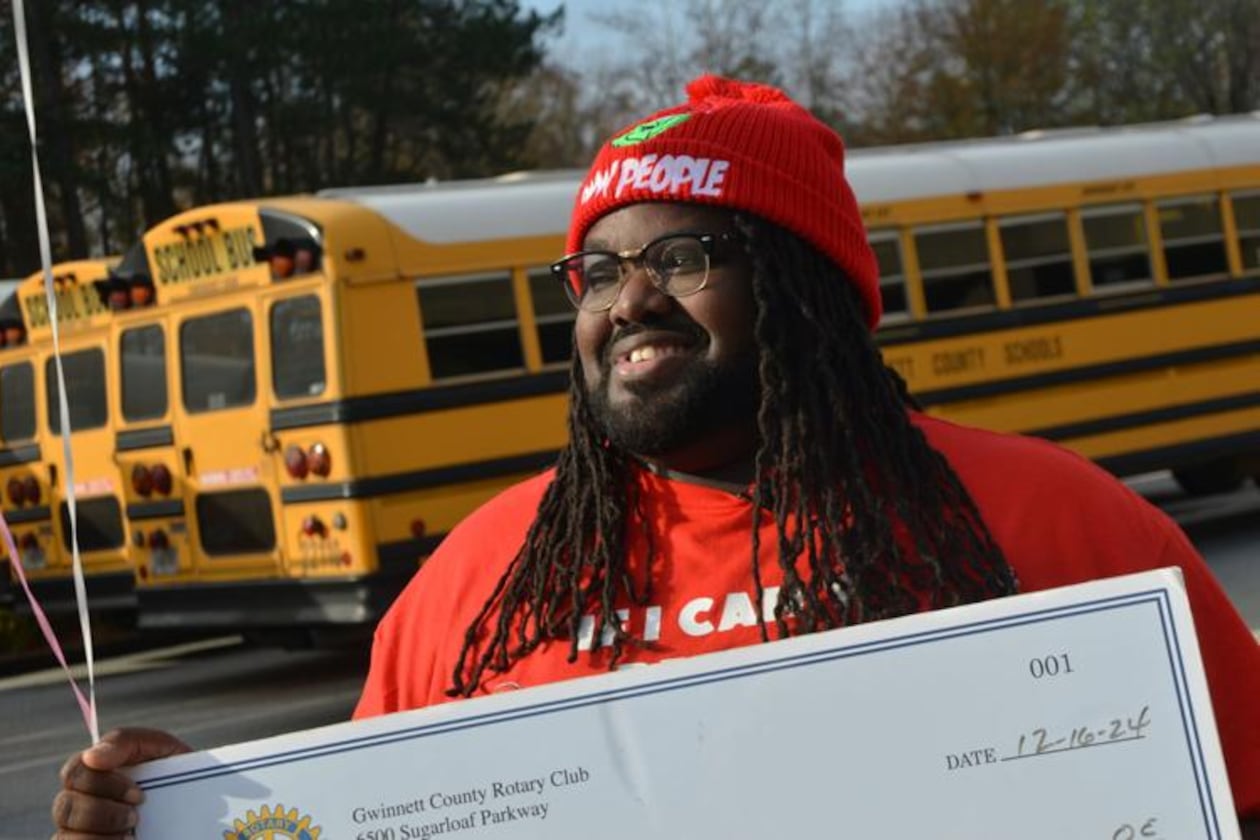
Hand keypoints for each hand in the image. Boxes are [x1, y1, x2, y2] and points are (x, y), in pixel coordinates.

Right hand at [51, 727, 191, 838]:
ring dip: (99, 838)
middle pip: (64, 808)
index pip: (73, 773)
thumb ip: (126, 742)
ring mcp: (78, 831)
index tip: (139, 795)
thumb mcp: (161, 749)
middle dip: (102, 814)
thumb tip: (91, 756)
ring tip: (131, 837)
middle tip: (136, 817)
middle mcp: (78, 803)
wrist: (197, 810)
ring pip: (64, 837)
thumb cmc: (175, 775)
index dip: (102, 784)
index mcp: (93, 773)